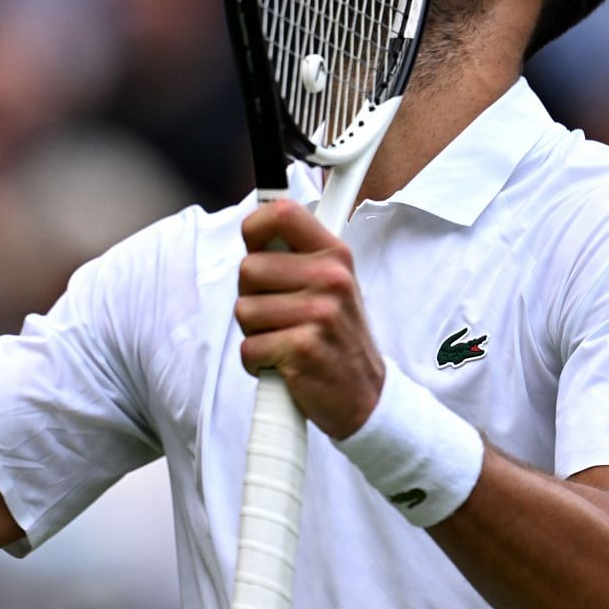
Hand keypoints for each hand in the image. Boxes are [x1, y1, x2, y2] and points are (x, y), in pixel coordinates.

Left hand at [234, 199, 384, 438]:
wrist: (365, 396)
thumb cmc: (336, 337)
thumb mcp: (332, 286)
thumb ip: (297, 256)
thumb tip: (256, 228)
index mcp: (334, 255)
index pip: (283, 213)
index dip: (255, 226)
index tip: (255, 245)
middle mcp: (330, 278)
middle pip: (248, 269)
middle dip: (252, 297)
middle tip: (280, 316)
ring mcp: (318, 313)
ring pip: (243, 311)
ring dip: (255, 333)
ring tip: (285, 340)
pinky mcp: (302, 348)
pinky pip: (248, 348)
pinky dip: (257, 363)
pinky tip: (284, 364)